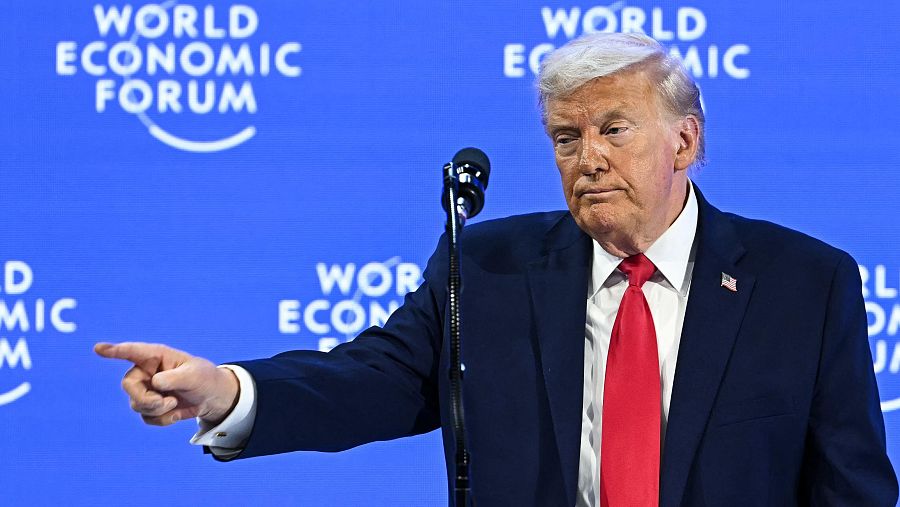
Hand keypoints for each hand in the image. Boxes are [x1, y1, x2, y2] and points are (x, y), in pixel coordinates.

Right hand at [94, 342, 239, 425]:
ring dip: (157, 408)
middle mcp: (146, 371)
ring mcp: (146, 390)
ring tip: (174, 403)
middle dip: (145, 398)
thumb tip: (155, 383)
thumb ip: (175, 377)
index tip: (98, 349)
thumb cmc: (204, 378)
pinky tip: (175, 413)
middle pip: (128, 385)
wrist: (212, 398)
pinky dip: (162, 419)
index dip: (114, 350)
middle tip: (166, 402)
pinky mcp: (150, 406)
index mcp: (156, 356)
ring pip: (136, 404)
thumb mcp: (195, 374)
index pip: (132, 351)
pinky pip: (146, 417)